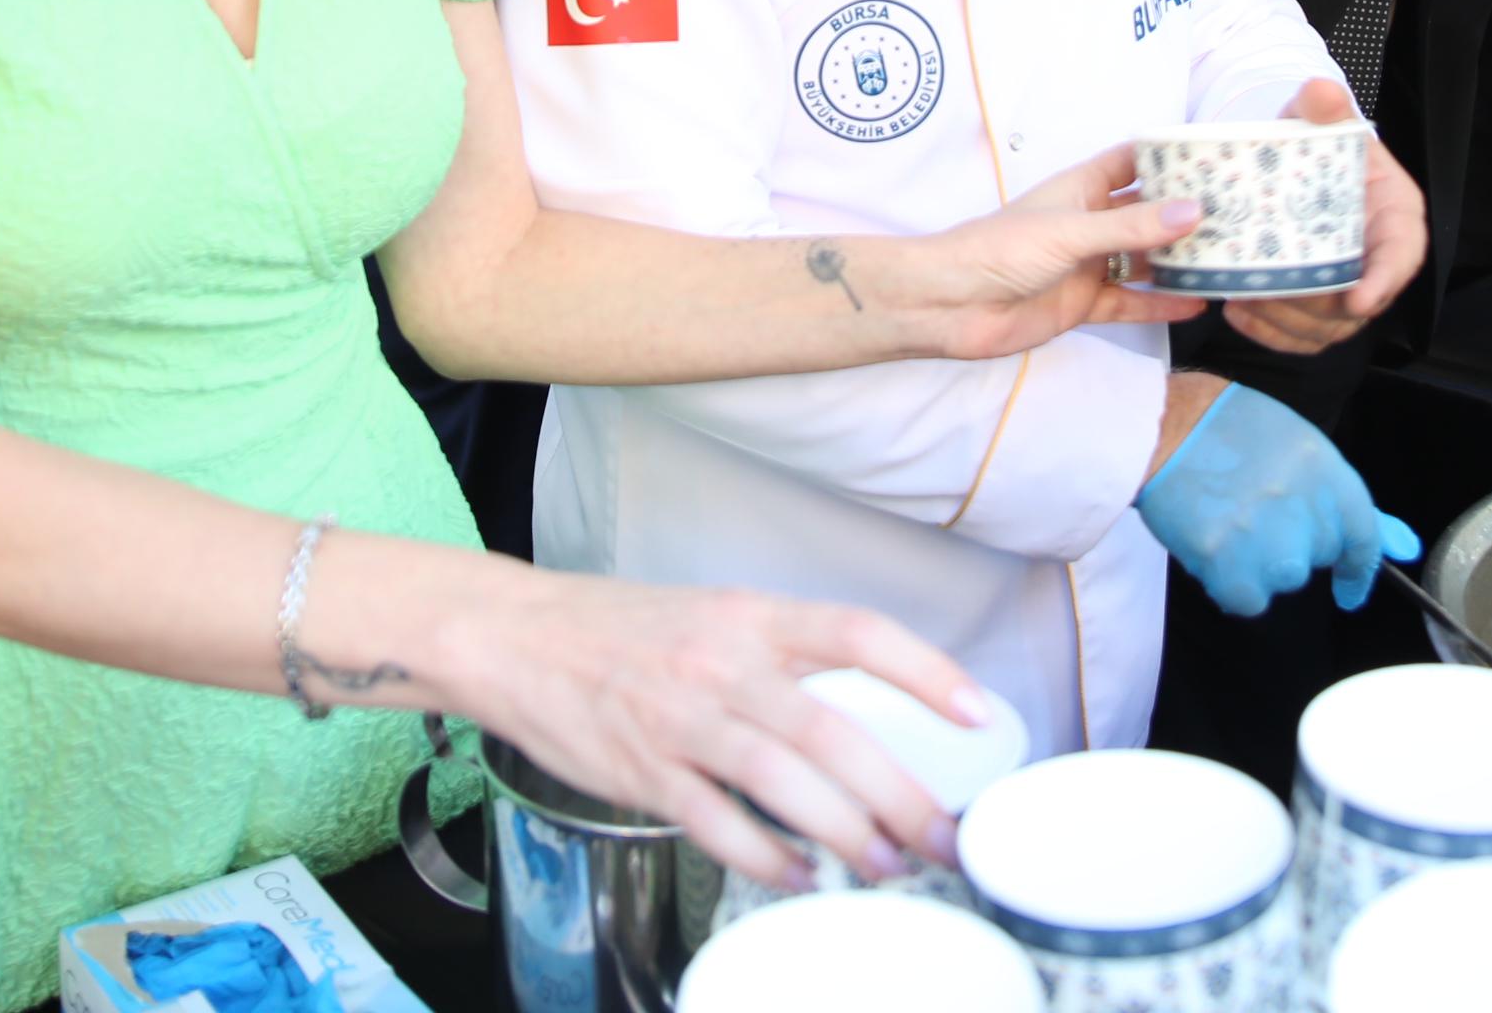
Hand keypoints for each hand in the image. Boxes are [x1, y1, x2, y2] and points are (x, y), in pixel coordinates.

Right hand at [459, 568, 978, 889]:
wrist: (513, 635)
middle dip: (898, 793)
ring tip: (884, 865)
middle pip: (830, 729)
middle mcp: (720, 662)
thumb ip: (783, 658)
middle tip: (942, 838)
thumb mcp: (714, 615)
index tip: (978, 714)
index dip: (925, 671)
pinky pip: (714, 822)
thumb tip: (864, 719)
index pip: (856, 633)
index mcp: (750, 615)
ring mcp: (679, 718)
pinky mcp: (640, 770)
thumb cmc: (622, 631)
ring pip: (780, 779)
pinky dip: (764, 856)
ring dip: (843, 832)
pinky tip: (797, 875)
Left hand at [897, 159, 1206, 360]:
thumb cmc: (1000, 250)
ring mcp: (1087, 265)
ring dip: (1178, 261)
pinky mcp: (1082, 303)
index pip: (1131, 161)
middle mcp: (1089, 223)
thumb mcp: (1072, 232)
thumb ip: (1132, 227)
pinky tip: (1197, 306)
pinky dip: (1160, 305)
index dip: (1168, 156)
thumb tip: (1195, 212)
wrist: (951, 305)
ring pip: (1143, 260)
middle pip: (1146, 214)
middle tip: (1239, 214)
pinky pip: (1130, 302)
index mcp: (1081, 189)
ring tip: (1229, 260)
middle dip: (1185, 214)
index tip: (1215, 155)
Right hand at [1135, 379, 1418, 617]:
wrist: (1162, 427)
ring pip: (1279, 579)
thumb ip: (1345, 501)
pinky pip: (1246, 599)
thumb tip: (1404, 546)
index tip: (1350, 589)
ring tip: (1227, 519)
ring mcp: (1271, 545)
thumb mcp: (1298, 446)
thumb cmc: (1226, 427)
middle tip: (1252, 508)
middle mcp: (1308, 515)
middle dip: (1289, 543)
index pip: (1364, 539)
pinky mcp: (1233, 569)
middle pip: (1313, 559)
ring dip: (1257, 563)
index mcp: (1330, 477)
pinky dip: (1229, 582)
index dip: (1358, 568)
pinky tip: (1211, 542)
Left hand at [1223, 82, 1426, 355]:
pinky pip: (1302, 336)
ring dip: (1284, 322)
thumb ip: (1324, 108)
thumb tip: (1320, 90)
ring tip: (1242, 300)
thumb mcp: (1322, 122)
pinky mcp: (1321, 308)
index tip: (1357, 298)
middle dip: (1313, 307)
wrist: (1301, 163)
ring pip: (1326, 326)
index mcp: (1396, 217)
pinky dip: (1270, 333)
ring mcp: (1351, 288)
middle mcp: (1379, 260)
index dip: (1384, 281)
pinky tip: (1237, 314)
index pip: (1401, 256)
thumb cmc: (1321, 144)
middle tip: (1266, 293)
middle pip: (1356, 301)